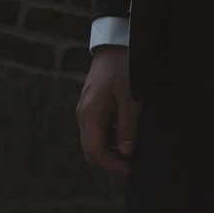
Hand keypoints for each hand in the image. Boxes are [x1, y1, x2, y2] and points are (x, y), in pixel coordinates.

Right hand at [77, 47, 139, 183]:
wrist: (116, 42)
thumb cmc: (123, 67)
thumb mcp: (130, 97)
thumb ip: (127, 125)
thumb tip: (126, 151)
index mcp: (90, 114)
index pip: (94, 151)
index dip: (110, 165)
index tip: (128, 170)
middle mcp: (83, 115)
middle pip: (90, 149)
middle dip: (108, 161)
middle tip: (130, 165)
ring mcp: (86, 110)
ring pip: (94, 140)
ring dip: (109, 151)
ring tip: (131, 154)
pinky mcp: (93, 105)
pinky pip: (98, 129)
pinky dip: (109, 138)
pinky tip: (125, 137)